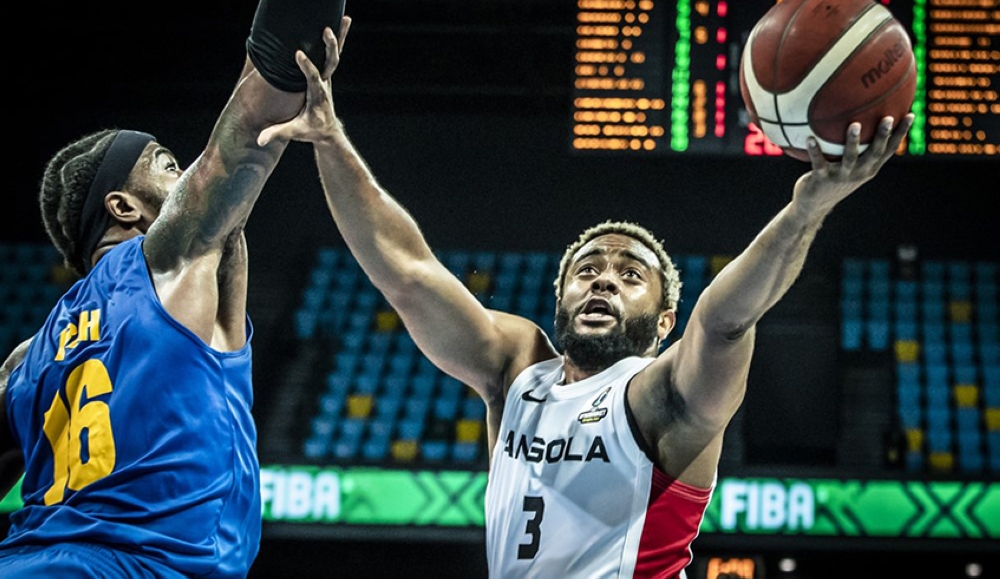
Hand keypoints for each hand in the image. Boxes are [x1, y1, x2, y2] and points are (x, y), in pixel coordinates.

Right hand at [257, 16, 352, 146]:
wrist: (327, 131)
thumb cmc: (310, 130)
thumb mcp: (294, 132)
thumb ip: (277, 133)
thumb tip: (260, 140)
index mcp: (317, 95)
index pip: (313, 79)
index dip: (307, 67)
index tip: (298, 53)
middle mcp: (325, 83)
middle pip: (330, 63)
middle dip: (329, 48)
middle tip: (326, 31)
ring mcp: (327, 77)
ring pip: (335, 54)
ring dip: (339, 37)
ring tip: (344, 18)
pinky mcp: (326, 74)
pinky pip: (333, 53)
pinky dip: (338, 38)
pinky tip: (342, 21)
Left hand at [791, 113, 913, 218]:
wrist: (814, 205)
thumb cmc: (833, 178)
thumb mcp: (850, 165)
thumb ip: (858, 147)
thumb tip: (859, 116)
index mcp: (869, 168)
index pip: (889, 150)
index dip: (901, 134)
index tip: (910, 114)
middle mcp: (859, 173)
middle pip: (874, 153)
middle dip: (882, 136)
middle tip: (888, 118)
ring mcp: (841, 176)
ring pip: (850, 158)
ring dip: (852, 142)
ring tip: (854, 124)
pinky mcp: (822, 178)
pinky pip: (818, 162)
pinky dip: (814, 150)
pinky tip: (809, 137)